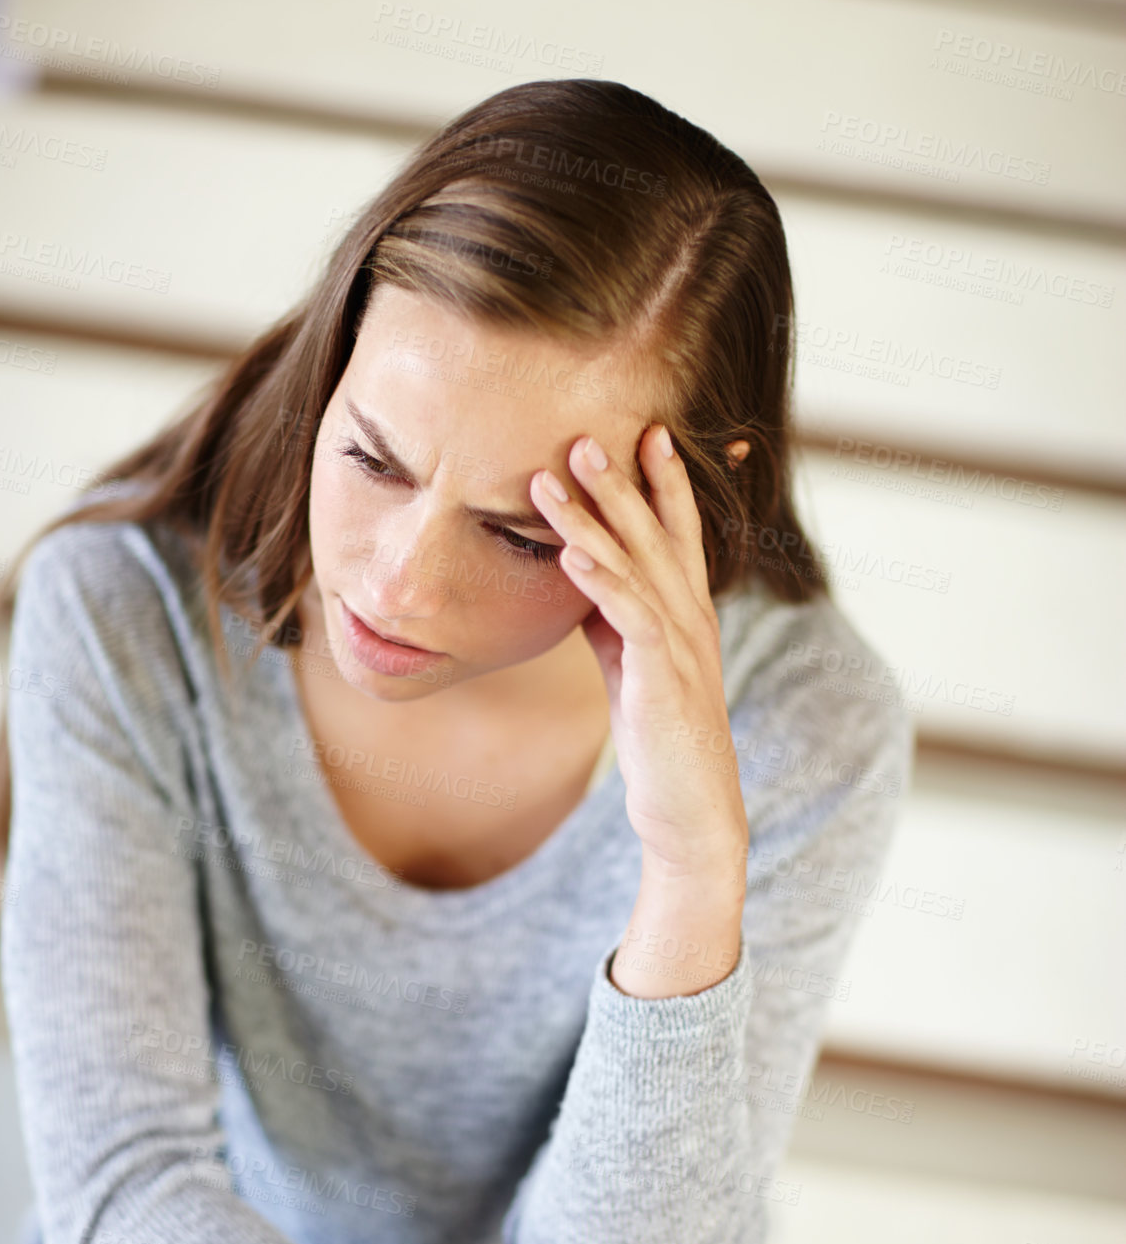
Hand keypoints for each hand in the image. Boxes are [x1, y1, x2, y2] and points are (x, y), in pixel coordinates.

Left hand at [531, 425, 747, 887]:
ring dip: (593, 521)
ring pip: (636, 568)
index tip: (646, 433)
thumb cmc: (662, 742)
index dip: (664, 484)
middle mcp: (692, 620)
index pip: (679, 535)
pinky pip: (630, 619)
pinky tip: (570, 556)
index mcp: (688, 615)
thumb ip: (614, 620)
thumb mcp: (633, 669)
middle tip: (585, 434)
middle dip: (621, 483)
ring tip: (552, 480)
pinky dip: (600, 583)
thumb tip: (580, 575)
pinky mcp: (662, 680)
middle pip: (655, 536)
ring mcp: (680, 648)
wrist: (691, 811)